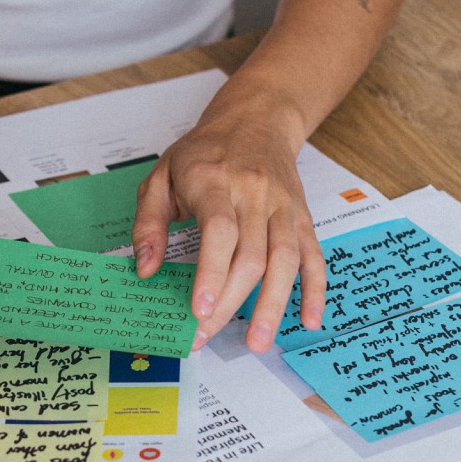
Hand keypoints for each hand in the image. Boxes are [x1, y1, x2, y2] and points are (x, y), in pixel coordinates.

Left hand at [131, 90, 325, 351]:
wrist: (257, 119)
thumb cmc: (203, 152)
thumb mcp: (161, 175)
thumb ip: (149, 223)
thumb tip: (145, 270)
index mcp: (215, 182)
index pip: (219, 232)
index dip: (211, 274)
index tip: (200, 311)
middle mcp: (255, 194)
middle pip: (250, 256)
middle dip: (229, 304)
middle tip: (204, 337)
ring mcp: (284, 206)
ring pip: (286, 260)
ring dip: (273, 304)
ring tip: (257, 342)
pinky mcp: (303, 216)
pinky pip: (315, 255)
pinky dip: (315, 289)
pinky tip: (309, 320)